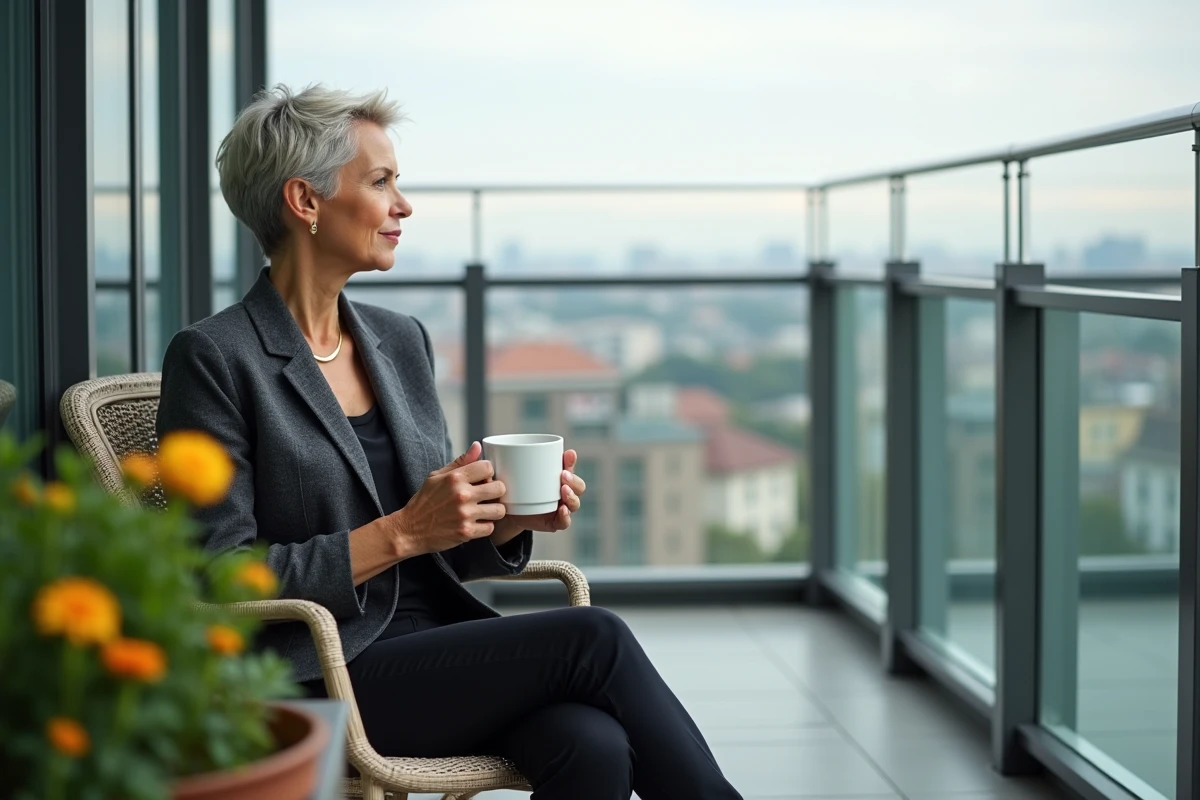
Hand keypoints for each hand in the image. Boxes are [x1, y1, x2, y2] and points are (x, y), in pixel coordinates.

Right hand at [392, 442, 506, 556]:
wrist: (409, 530)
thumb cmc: (424, 502)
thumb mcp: (436, 476)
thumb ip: (460, 462)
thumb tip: (477, 446)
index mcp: (454, 478)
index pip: (488, 467)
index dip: (488, 473)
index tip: (483, 479)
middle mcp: (461, 495)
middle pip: (499, 488)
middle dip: (496, 491)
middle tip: (488, 496)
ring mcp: (465, 514)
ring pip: (499, 510)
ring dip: (493, 511)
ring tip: (484, 510)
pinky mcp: (466, 532)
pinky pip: (490, 528)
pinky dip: (485, 526)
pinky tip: (475, 523)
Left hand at [503, 449, 585, 533]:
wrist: (507, 512)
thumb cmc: (512, 488)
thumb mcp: (511, 475)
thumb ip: (510, 464)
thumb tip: (500, 450)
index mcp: (557, 477)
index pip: (569, 467)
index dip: (571, 461)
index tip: (569, 454)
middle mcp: (563, 492)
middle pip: (578, 486)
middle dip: (573, 480)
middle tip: (563, 474)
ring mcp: (560, 508)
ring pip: (574, 503)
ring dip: (572, 496)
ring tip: (564, 490)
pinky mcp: (554, 522)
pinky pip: (565, 522)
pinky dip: (565, 516)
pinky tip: (562, 510)